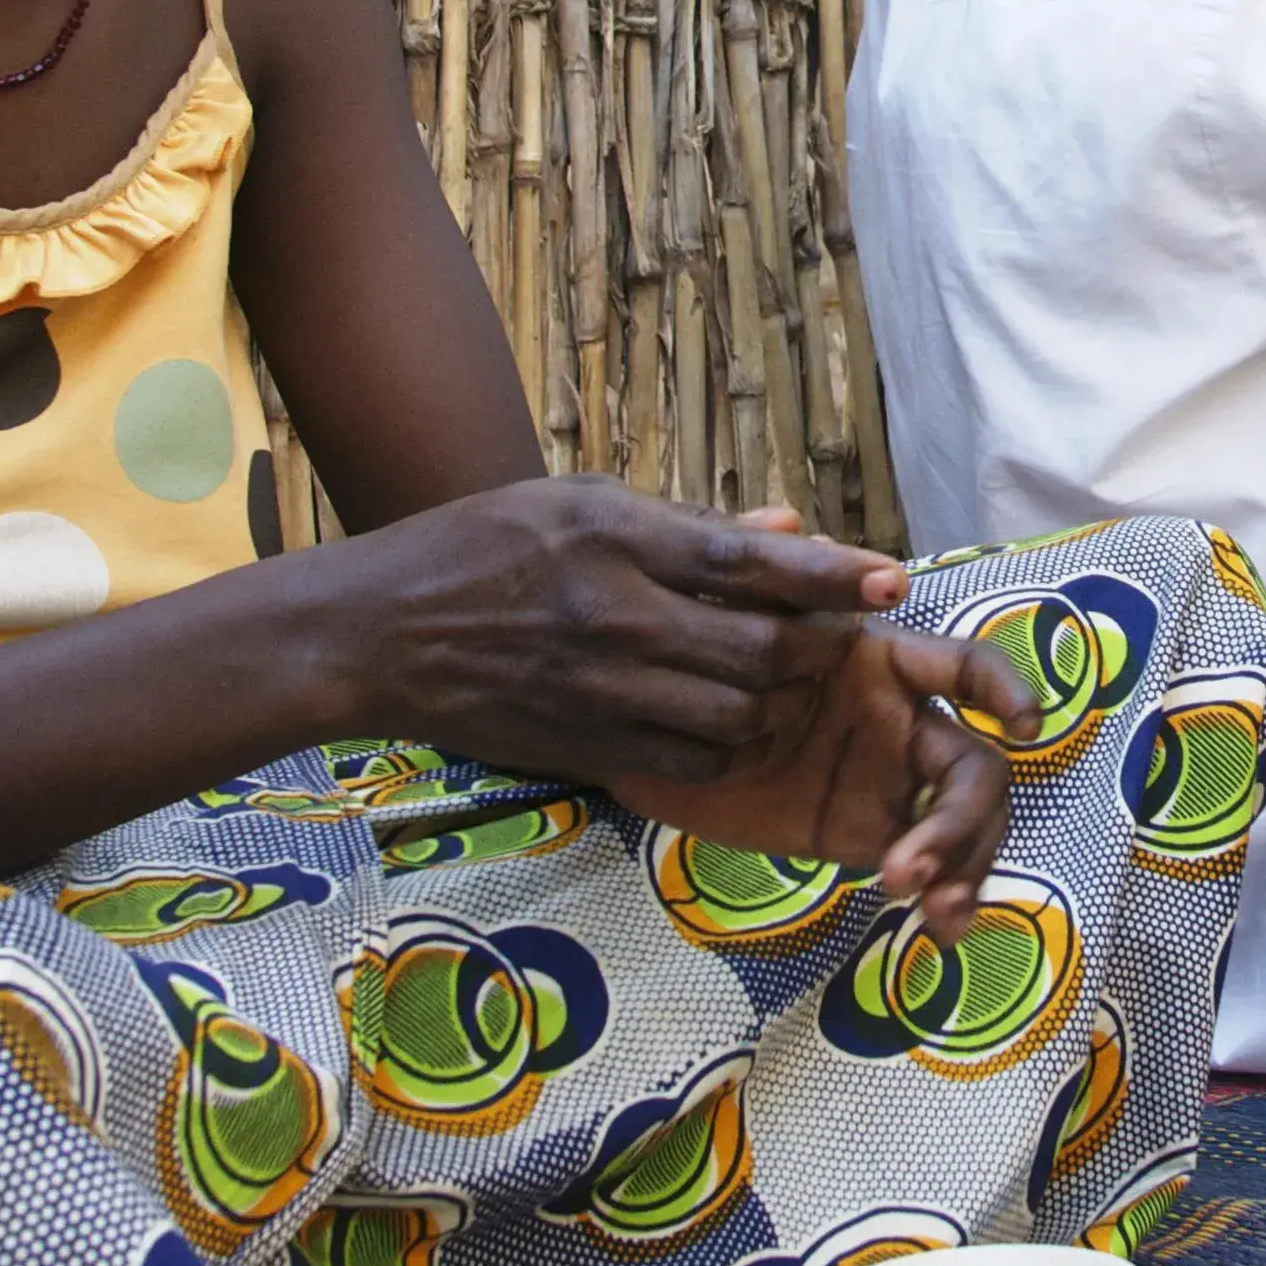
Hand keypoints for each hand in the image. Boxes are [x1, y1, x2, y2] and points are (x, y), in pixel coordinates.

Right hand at [337, 479, 900, 788]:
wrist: (376, 633)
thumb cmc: (480, 547)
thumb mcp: (577, 503)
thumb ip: (688, 524)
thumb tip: (789, 528)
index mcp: (615, 537)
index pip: (751, 560)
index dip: (832, 575)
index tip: (889, 581)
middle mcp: (612, 615)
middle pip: (761, 652)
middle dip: (820, 651)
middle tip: (842, 641)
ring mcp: (597, 690)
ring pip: (736, 717)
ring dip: (781, 705)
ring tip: (791, 683)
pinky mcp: (582, 745)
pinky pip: (690, 762)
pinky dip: (729, 747)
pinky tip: (730, 724)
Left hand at [612, 600, 1041, 945]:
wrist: (645, 730)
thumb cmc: (692, 659)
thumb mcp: (720, 615)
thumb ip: (753, 573)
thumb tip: (784, 523)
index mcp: (881, 662)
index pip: (962, 664)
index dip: (1003, 685)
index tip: (1021, 725)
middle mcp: (901, 721)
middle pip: (979, 765)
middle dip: (964, 817)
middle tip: (910, 864)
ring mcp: (891, 782)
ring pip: (967, 820)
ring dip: (965, 861)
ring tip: (926, 904)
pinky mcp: (867, 835)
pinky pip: (928, 866)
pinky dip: (947, 896)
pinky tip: (935, 928)